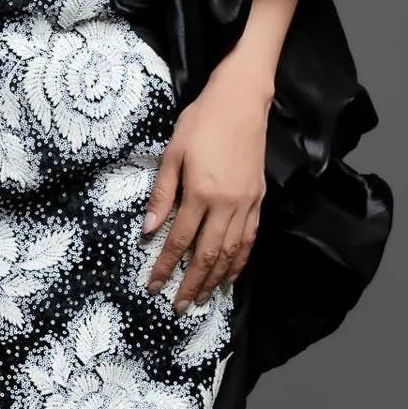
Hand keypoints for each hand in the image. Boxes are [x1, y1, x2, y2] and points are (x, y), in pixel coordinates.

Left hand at [143, 59, 270, 311]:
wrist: (241, 101)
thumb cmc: (201, 122)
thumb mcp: (173, 153)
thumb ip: (162, 194)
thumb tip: (149, 230)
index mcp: (201, 192)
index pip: (180, 240)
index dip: (166, 266)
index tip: (154, 285)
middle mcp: (227, 204)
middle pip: (208, 254)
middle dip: (192, 283)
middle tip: (179, 307)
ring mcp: (247, 204)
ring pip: (232, 252)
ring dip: (216, 279)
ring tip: (203, 300)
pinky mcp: (259, 199)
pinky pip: (249, 239)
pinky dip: (240, 261)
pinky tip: (230, 276)